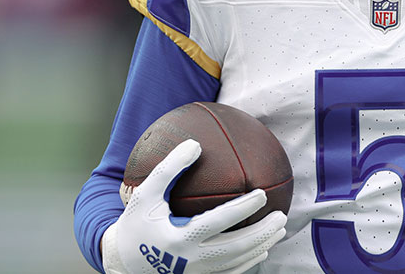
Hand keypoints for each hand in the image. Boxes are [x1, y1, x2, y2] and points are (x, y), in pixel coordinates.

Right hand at [102, 139, 285, 273]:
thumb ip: (169, 169)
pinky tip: (262, 250)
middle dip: (262, 233)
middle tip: (281, 216)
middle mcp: (190, 259)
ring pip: (236, 262)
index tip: (262, 193)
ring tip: (279, 230)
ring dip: (261, 246)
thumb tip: (194, 144)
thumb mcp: (145, 195)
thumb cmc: (136, 223)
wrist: (124, 262)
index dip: (242, 208)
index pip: (218, 222)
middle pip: (235, 247)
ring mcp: (196, 273)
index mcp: (178, 237)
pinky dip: (248, 263)